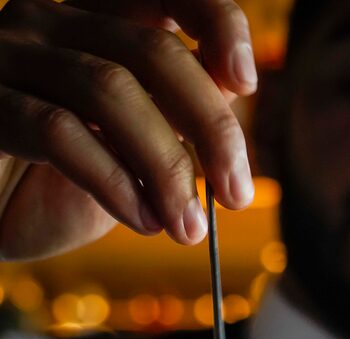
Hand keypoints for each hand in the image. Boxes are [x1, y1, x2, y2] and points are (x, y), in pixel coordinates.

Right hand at [0, 0, 257, 259]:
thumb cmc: (54, 187)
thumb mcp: (129, 153)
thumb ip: (175, 121)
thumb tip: (233, 113)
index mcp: (92, 19)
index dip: (215, 21)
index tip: (247, 84)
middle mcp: (48, 20)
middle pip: (152, 51)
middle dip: (210, 129)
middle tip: (237, 194)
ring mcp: (10, 55)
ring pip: (109, 90)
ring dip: (165, 168)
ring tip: (188, 227)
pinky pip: (60, 132)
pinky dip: (114, 182)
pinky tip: (143, 220)